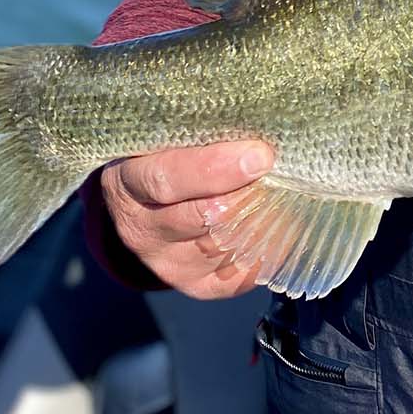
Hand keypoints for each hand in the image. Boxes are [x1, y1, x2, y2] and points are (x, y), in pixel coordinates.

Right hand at [99, 139, 275, 298]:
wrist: (145, 206)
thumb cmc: (164, 154)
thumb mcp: (163, 136)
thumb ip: (200, 132)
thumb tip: (255, 126)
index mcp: (128, 184)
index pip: (167, 179)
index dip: (215, 168)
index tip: (258, 155)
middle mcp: (143, 231)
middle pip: (202, 218)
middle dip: (248, 193)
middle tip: (280, 171)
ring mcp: (169, 265)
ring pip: (229, 245)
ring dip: (263, 217)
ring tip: (284, 188)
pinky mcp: (197, 286)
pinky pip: (243, 273)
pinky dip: (268, 247)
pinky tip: (278, 220)